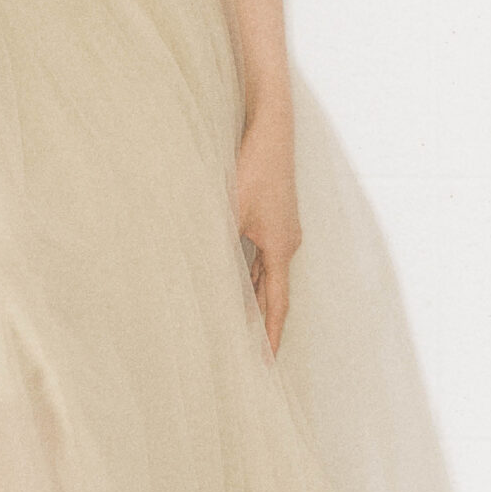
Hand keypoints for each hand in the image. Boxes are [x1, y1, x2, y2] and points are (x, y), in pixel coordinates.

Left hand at [234, 105, 301, 358]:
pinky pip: (263, 256)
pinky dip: (250, 275)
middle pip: (273, 293)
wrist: (269, 127)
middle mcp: (286, 242)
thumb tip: (203, 278)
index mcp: (281, 247)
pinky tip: (235, 282)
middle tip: (250, 355)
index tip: (267, 364)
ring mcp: (282, 229)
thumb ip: (219, 246)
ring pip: (266, 274)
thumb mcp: (228, 210)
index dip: (271, 336)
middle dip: (262, 324)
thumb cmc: (251, 166)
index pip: (276, 304)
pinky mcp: (273, 216)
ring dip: (254, 299)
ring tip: (240, 328)